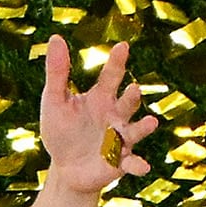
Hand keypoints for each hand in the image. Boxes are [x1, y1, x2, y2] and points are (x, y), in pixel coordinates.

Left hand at [38, 35, 156, 195]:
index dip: (117, 62)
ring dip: (143, 127)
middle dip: (132, 96)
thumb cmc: (61, 131)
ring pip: (135, 130)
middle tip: (133, 89)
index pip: (111, 76)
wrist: (65, 169)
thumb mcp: (54, 101)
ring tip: (151, 123)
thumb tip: (56, 37)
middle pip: (128, 102)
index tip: (123, 47)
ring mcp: (121, 139)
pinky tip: (143, 167)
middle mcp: (115, 115)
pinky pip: (132, 163)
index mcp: (101, 98)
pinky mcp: (120, 162)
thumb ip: (57, 72)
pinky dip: (138, 165)